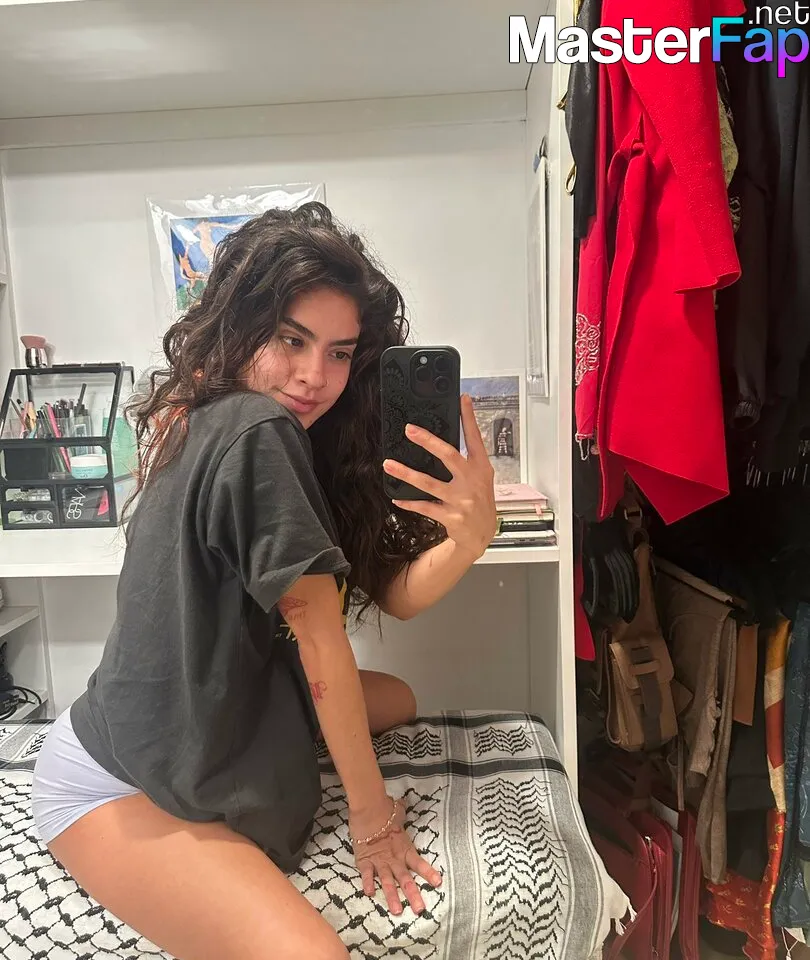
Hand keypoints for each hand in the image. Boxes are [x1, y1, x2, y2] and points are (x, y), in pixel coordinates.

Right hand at [349, 797, 441, 914]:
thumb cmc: (386, 810)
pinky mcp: (365, 861)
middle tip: (419, 910)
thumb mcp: (397, 812)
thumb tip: (404, 802)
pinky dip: (368, 883)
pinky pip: (367, 875)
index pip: (419, 863)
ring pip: (388, 882)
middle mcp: (394, 858)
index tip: (438, 883)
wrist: (369, 809)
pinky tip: (369, 894)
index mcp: (405, 848)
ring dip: (392, 897)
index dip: (429, 873)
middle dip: (413, 896)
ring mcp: (380, 861)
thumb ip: (401, 811)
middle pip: (406, 880)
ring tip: (397, 911)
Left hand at [382, 393, 497, 559]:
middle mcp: (472, 481)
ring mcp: (462, 500)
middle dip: (428, 441)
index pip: (475, 438)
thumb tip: (443, 440)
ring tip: (388, 464)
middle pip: (449, 456)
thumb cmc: (478, 502)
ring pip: (429, 483)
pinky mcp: (451, 516)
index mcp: (481, 468)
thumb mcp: (481, 479)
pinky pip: (425, 506)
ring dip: (406, 473)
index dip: (469, 418)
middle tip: (409, 430)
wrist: (482, 535)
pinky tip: (397, 497)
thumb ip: (467, 460)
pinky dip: (409, 501)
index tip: (462, 399)